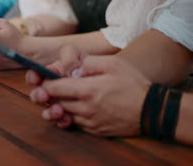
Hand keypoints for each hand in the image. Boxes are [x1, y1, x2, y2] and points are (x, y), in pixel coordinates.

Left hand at [28, 54, 150, 136]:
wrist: (151, 109)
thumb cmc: (132, 83)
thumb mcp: (112, 64)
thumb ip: (88, 62)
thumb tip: (71, 67)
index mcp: (87, 90)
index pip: (52, 88)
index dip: (43, 82)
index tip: (41, 77)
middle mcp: (85, 108)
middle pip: (54, 103)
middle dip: (47, 95)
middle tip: (45, 87)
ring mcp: (90, 122)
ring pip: (62, 115)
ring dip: (57, 106)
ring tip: (60, 97)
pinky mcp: (95, 130)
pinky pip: (75, 123)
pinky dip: (70, 115)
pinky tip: (74, 107)